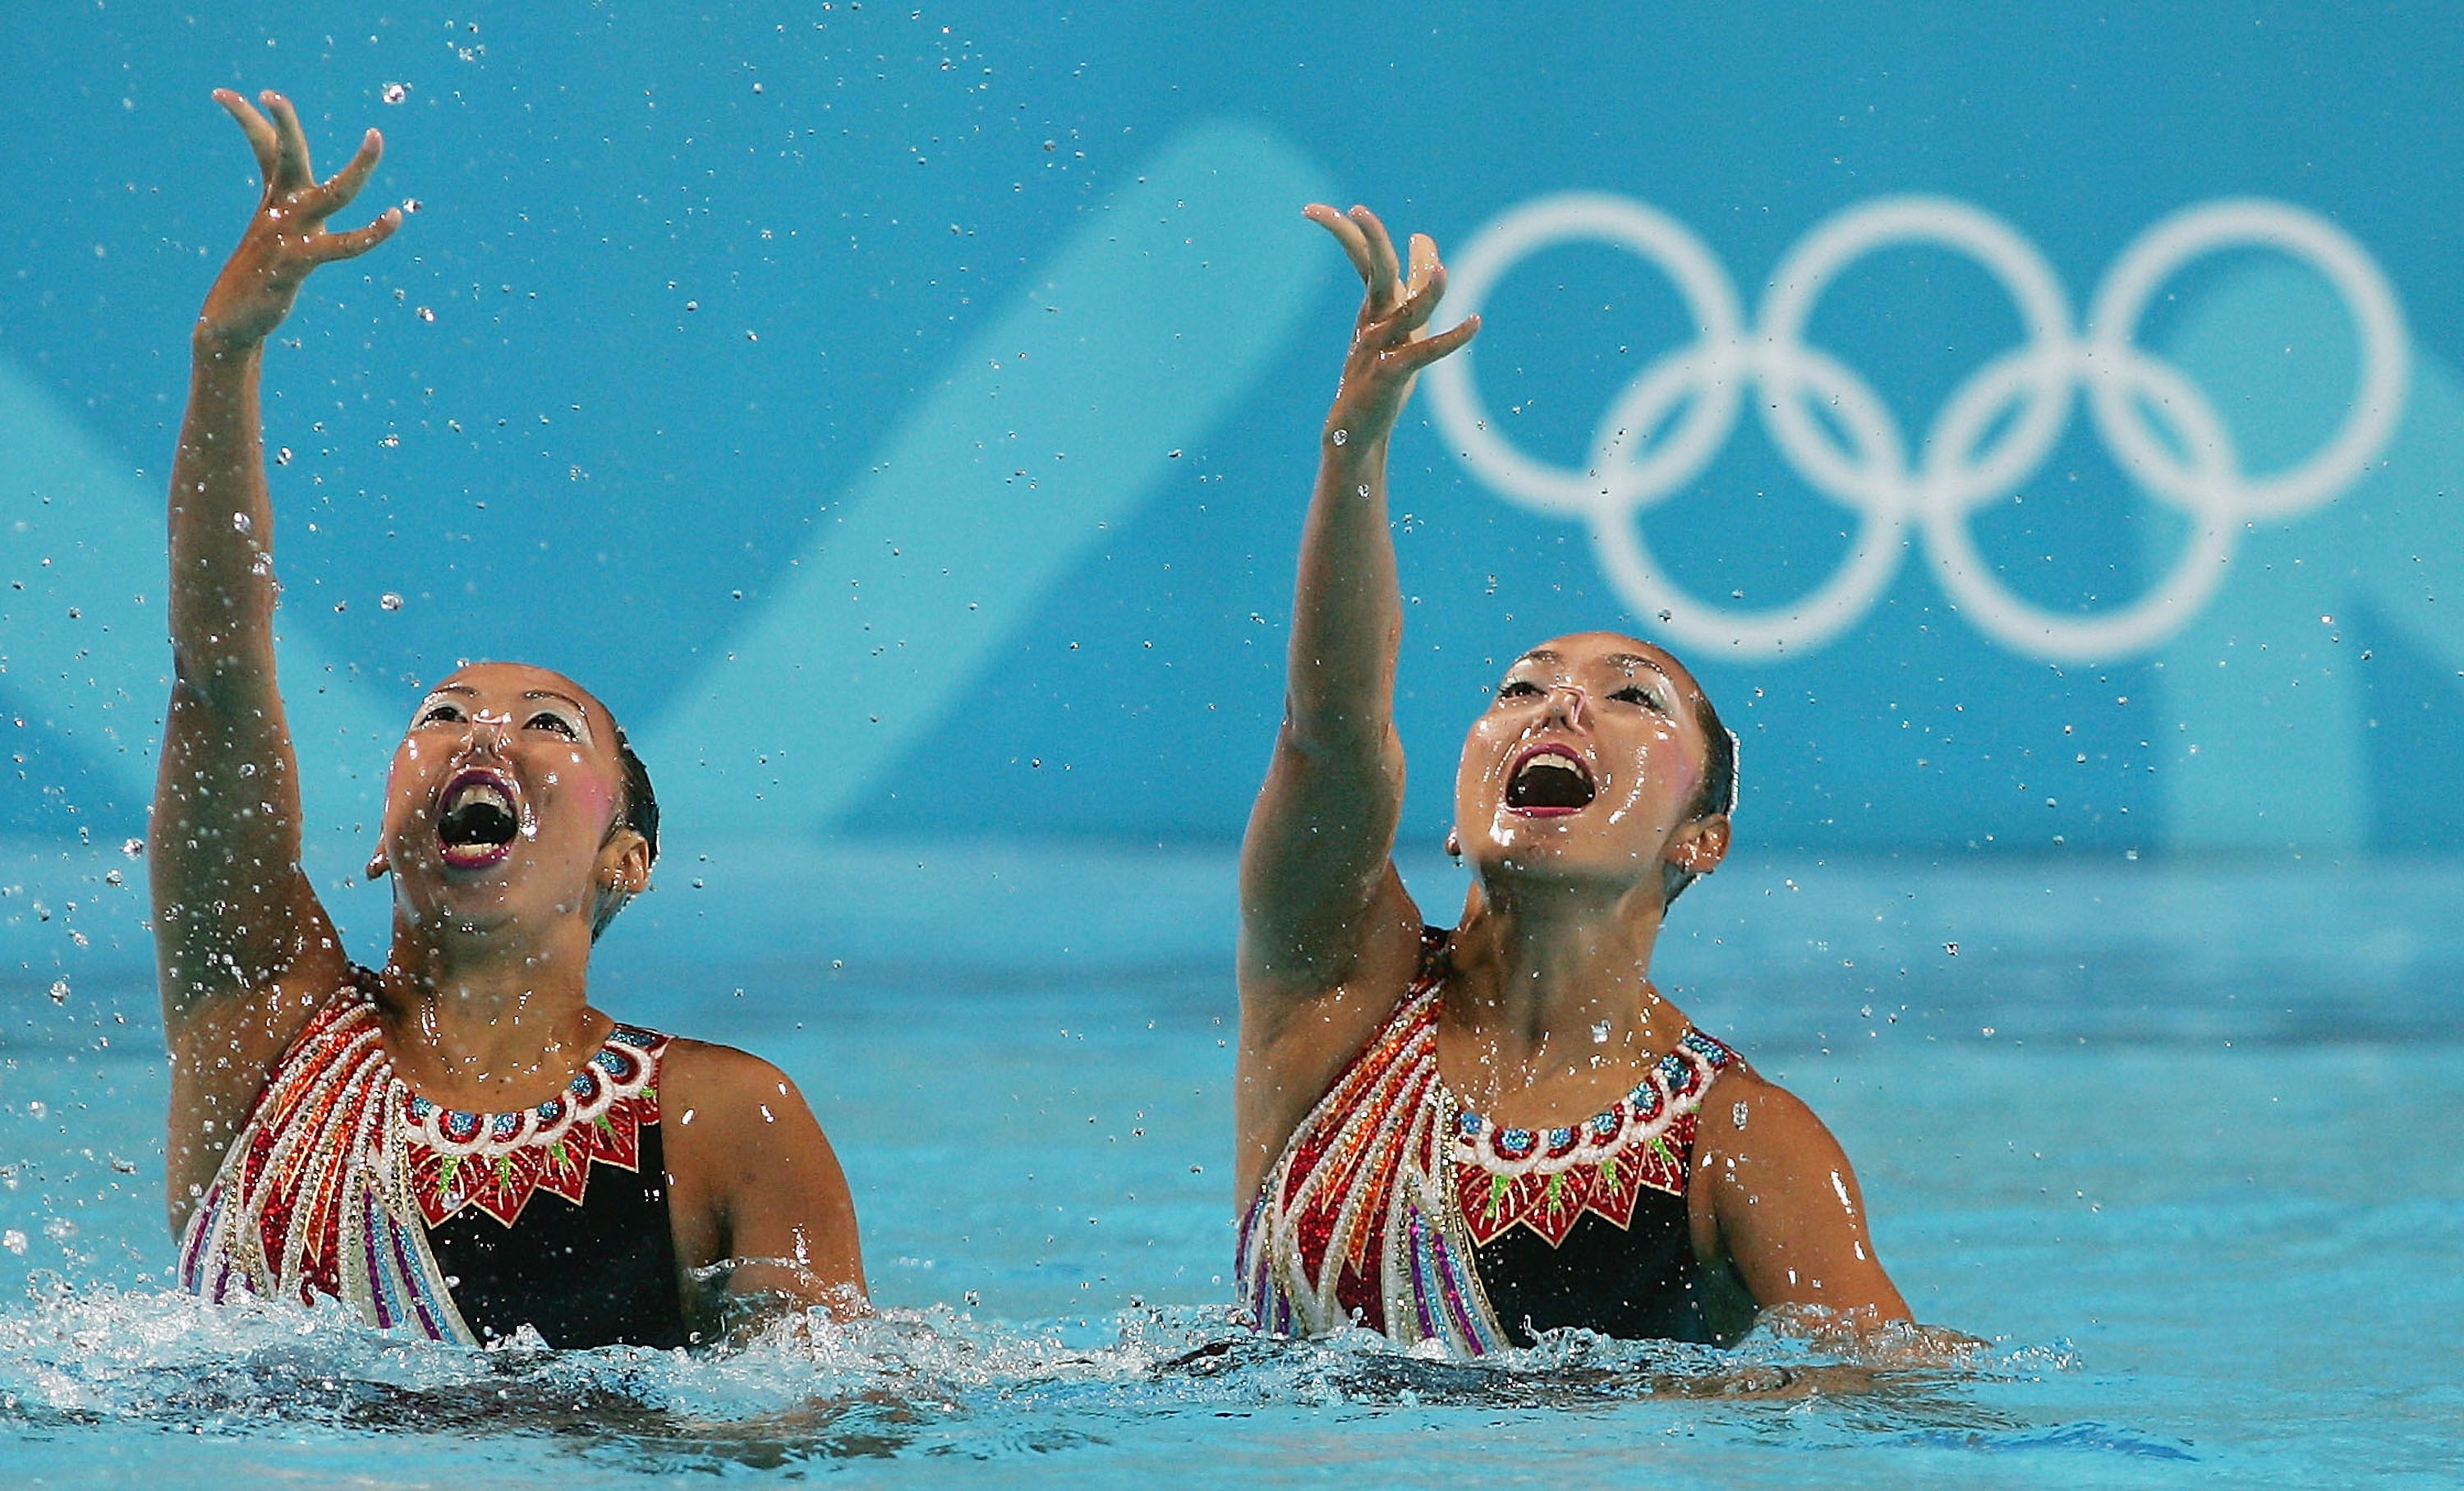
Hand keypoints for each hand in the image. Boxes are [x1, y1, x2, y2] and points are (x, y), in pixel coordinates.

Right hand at [194, 89, 401, 353]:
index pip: (263, 147)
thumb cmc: (258, 274)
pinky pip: (342, 246)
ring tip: (376, 135)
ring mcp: (289, 234)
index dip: (247, 118)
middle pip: (288, 155)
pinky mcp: (298, 262)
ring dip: (360, 165)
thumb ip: (279, 203)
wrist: (230, 320)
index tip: (221, 93)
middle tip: (270, 93)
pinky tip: (394, 217)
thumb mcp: (267, 231)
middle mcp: (281, 210)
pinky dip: (370, 234)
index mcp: (274, 199)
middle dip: (283, 121)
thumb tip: (278, 187)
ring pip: (334, 192)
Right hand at [1305, 203, 1477, 449]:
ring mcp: (1381, 346)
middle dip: (1370, 238)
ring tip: (1444, 271)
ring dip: (1429, 292)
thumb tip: (1424, 237)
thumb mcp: (1400, 319)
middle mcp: (1374, 319)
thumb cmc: (1379, 372)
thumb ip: (1416, 279)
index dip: (1343, 229)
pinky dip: (1453, 339)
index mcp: (1373, 303)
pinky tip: (1475, 323)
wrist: (1355, 428)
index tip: (1311, 209)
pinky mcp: (1393, 373)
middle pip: (1375, 269)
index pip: (1360, 255)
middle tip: (1355, 210)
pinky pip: (1427, 353)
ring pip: (1407, 310)